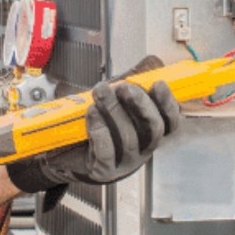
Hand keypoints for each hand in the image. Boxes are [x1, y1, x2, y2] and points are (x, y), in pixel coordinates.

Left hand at [7, 80, 180, 191]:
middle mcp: (142, 149)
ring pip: (129, 138)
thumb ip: (133, 83)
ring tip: (100, 93)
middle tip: (124, 87)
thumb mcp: (115, 101)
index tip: (158, 84)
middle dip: (141, 105)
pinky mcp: (104, 171)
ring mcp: (124, 163)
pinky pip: (107, 153)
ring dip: (114, 111)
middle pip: (154, 129)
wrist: (63, 151)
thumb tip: (152, 63)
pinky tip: (92, 114)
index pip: (170, 122)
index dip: (168, 103)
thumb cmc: (95, 124)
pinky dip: (100, 131)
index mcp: (148, 132)